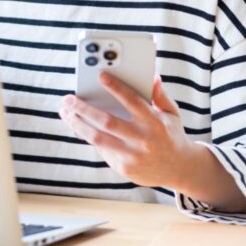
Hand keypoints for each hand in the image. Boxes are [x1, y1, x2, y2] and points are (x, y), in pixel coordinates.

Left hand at [59, 74, 196, 189]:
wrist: (180, 169)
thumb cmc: (171, 134)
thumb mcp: (171, 113)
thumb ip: (160, 95)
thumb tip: (152, 76)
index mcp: (154, 122)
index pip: (132, 101)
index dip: (115, 87)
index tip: (99, 75)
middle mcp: (142, 139)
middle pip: (107, 121)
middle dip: (84, 108)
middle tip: (68, 98)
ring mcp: (132, 156)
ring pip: (98, 138)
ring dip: (78, 124)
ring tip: (66, 112)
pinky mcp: (124, 168)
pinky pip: (102, 149)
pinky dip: (89, 136)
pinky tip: (78, 125)